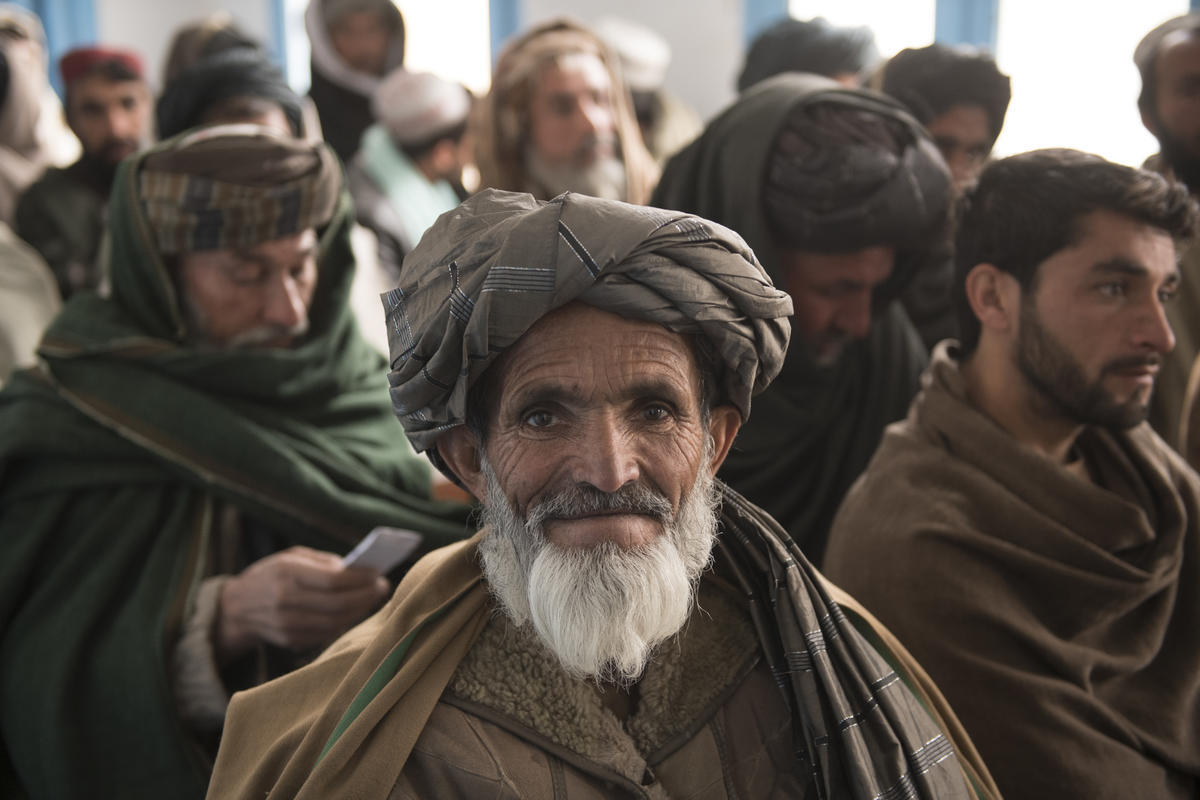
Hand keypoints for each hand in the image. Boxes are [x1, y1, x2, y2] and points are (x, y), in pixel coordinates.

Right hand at [214, 545, 389, 661]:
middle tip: (382, 587)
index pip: (332, 580)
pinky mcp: (291, 640)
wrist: (236, 608)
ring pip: (336, 622)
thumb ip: (324, 562)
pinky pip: (327, 633)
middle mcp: (285, 601)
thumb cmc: (271, 575)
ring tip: (371, 598)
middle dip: (366, 596)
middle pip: (338, 604)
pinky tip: (353, 611)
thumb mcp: (291, 556)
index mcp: (286, 573)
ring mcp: (287, 624)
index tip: (378, 573)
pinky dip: (345, 622)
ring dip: (359, 610)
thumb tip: (358, 570)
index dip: (360, 578)